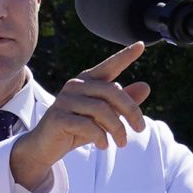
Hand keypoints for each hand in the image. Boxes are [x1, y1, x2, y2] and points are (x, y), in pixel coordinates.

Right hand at [9, 42, 149, 187]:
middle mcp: (75, 86)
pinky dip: (100, 137)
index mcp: (86, 81)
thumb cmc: (76, 128)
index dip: (124, 56)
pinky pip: (88, 125)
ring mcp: (65, 101)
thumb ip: (122, 103)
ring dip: (117, 129)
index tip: (141, 45)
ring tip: (122, 143)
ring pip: (102, 110)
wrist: (46, 146)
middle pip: (112, 91)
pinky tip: (104, 145)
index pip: (109, 66)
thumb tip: (146, 87)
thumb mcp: (103, 117)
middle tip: (140, 129)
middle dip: (131, 111)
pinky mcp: (58, 118)